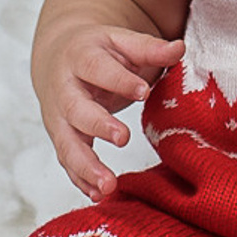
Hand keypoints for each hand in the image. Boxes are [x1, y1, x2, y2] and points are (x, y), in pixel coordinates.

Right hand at [39, 17, 183, 200]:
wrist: (57, 56)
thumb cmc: (97, 51)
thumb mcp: (121, 42)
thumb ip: (149, 48)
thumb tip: (179, 48)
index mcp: (80, 57)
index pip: (97, 68)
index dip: (119, 80)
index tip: (143, 91)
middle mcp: (64, 89)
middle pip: (76, 108)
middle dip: (98, 124)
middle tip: (123, 137)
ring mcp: (59, 116)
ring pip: (67, 143)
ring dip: (85, 166)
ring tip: (107, 185)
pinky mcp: (60, 137)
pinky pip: (67, 161)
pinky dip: (80, 179)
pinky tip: (98, 194)